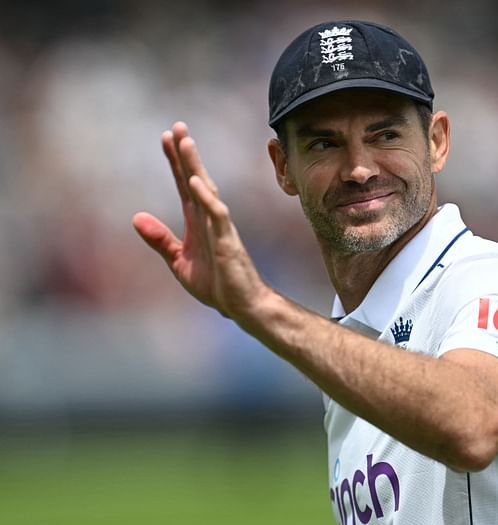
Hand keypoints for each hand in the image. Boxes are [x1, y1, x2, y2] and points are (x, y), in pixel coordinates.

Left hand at [132, 122, 266, 319]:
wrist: (241, 306)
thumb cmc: (217, 284)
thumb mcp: (178, 262)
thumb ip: (160, 240)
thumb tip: (136, 217)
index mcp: (197, 222)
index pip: (183, 185)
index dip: (174, 162)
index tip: (166, 138)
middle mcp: (209, 218)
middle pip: (195, 179)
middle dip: (185, 153)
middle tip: (177, 126)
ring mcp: (220, 227)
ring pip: (207, 190)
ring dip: (195, 166)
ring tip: (186, 142)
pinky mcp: (227, 240)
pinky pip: (217, 214)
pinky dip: (206, 197)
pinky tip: (195, 181)